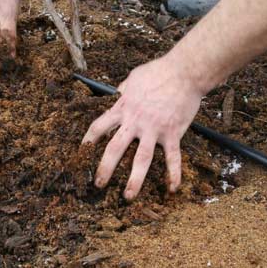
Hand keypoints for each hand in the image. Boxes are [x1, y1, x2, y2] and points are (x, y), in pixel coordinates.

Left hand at [82, 55, 203, 200]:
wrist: (184, 72)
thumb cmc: (159, 71)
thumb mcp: (134, 78)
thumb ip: (124, 90)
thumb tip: (118, 93)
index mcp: (124, 107)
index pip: (99, 126)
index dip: (89, 140)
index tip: (82, 152)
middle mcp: (136, 121)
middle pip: (115, 148)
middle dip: (105, 168)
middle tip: (98, 184)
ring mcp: (154, 129)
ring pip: (141, 159)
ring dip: (134, 180)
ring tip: (128, 196)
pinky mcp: (173, 133)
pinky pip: (173, 158)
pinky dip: (174, 174)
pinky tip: (172, 189)